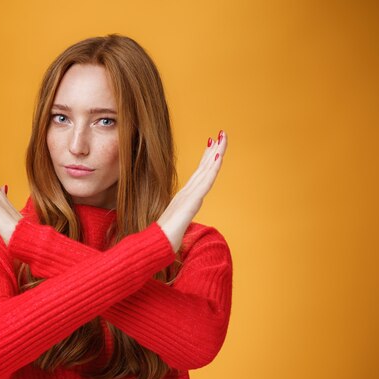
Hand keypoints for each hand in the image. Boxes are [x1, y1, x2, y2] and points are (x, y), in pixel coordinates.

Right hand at [157, 130, 228, 251]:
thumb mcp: (175, 226)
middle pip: (204, 168)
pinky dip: (212, 168)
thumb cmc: (164, 238)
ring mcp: (189, 196)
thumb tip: (178, 222)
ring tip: (222, 137)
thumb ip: (178, 220)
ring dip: (216, 153)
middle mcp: (187, 193)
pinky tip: (218, 157)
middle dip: (214, 150)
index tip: (213, 144)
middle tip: (222, 133)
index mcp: (185, 197)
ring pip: (206, 171)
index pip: (199, 174)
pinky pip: (205, 182)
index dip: (207, 159)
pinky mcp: (191, 202)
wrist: (156, 245)